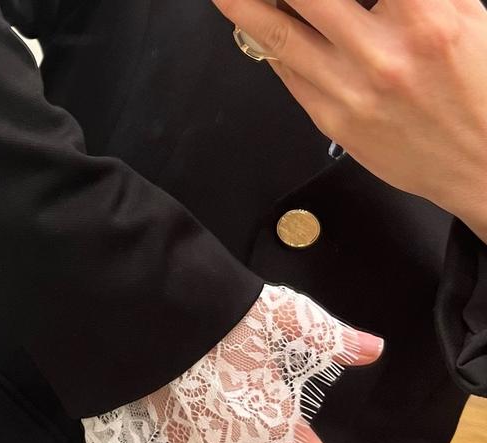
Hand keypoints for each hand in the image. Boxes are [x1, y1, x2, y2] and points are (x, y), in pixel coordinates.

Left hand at [212, 0, 486, 231]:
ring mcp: (351, 92)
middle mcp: (382, 55)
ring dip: (243, 5)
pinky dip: (266, 41)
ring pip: (277, 35)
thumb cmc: (479, 88)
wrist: (481, 164)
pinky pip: (287, 73)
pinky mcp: (332, 121)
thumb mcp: (463, 12)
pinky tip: (255, 22)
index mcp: (425, 17)